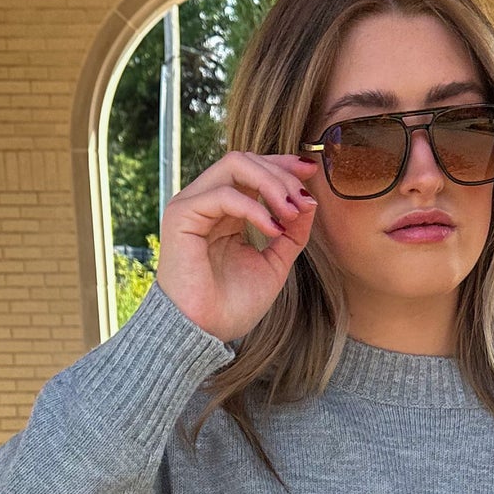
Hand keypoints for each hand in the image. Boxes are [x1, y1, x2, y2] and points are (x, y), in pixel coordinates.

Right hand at [155, 149, 317, 343]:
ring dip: (271, 184)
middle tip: (304, 200)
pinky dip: (254, 207)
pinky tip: (272, 229)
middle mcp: (205, 202)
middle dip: (281, 174)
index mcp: (224, 211)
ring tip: (291, 212)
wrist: (204, 333)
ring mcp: (191, 205)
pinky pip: (224, 195)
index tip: (311, 173)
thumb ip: (291, 233)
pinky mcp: (182, 215)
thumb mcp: (274, 264)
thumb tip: (309, 202)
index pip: (251, 169)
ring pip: (234, 165)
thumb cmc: (232, 305)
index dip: (282, 165)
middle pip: (245, 160)